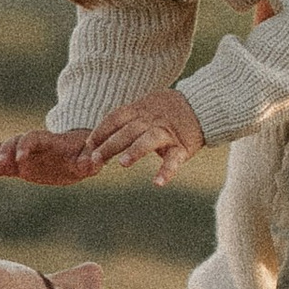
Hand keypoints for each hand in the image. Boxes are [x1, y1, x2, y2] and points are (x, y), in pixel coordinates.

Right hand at [0, 125, 100, 183]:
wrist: (79, 153)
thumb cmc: (87, 153)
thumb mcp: (92, 156)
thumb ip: (91, 160)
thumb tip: (94, 164)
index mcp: (49, 140)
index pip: (33, 138)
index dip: (25, 146)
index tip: (20, 159)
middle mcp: (33, 145)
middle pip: (15, 142)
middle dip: (5, 151)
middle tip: (0, 165)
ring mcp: (25, 154)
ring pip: (5, 151)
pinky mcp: (21, 166)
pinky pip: (4, 166)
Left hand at [82, 87, 204, 179]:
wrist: (201, 104)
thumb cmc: (167, 109)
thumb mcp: (145, 108)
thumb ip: (125, 120)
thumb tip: (95, 138)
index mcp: (139, 110)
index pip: (114, 119)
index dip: (99, 132)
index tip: (87, 146)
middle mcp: (151, 120)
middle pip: (127, 131)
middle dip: (109, 145)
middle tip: (94, 160)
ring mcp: (166, 132)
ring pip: (148, 140)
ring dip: (135, 151)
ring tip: (123, 164)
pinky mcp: (182, 146)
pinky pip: (173, 159)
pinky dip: (167, 171)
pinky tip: (158, 183)